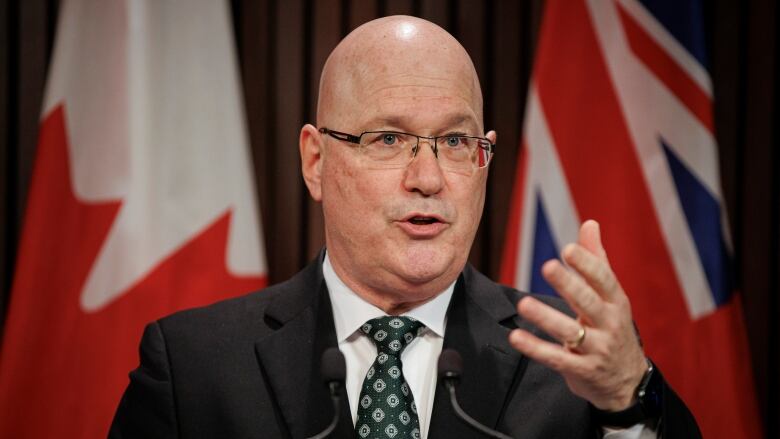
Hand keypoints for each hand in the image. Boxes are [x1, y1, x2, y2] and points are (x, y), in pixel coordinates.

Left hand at [508, 220, 647, 410]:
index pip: (604, 280)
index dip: (587, 264)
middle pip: (587, 302)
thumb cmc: (613, 328)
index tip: (568, 249)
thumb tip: (590, 223)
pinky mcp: (582, 370)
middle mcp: (609, 325)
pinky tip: (516, 336)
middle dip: (568, 285)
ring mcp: (596, 349)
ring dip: (545, 317)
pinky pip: (556, 358)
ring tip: (523, 303)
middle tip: (547, 267)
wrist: (627, 381)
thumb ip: (597, 261)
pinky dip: (535, 348)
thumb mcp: (611, 296)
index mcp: (616, 302)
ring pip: (569, 332)